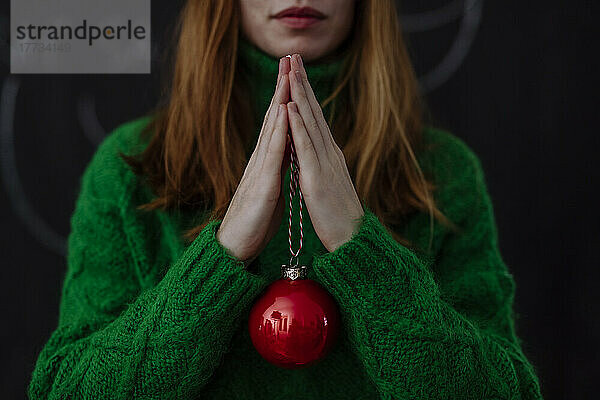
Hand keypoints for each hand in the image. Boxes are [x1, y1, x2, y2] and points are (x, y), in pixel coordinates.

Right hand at [217, 56, 291, 265]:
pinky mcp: (261, 185)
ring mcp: (259, 170)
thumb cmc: (257, 221)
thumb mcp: (274, 189)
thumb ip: (280, 169)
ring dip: (280, 100)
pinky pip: (271, 154)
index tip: (295, 75)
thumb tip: (290, 153)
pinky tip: (282, 113)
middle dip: (283, 88)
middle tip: (289, 59)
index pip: (280, 124)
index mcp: (269, 162)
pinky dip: (278, 131)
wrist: (237, 247)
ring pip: (272, 129)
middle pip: (274, 118)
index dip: (287, 98)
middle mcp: (262, 160)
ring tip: (287, 75)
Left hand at [286, 54, 363, 252]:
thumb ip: (320, 165)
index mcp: (329, 155)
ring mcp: (325, 163)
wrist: (352, 240)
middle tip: (294, 56)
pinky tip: (291, 107)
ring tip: (290, 70)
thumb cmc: (338, 216)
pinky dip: (298, 125)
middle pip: (314, 111)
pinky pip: (306, 147)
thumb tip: (311, 153)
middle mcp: (329, 153)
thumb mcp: (329, 183)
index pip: (315, 117)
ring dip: (299, 94)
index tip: (296, 71)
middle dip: (302, 82)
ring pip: (310, 122)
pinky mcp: (318, 178)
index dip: (305, 92)